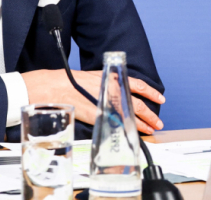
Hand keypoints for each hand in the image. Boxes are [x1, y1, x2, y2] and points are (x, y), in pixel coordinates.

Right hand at [21, 69, 164, 133]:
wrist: (50, 87)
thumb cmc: (67, 80)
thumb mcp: (91, 76)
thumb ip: (105, 82)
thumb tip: (115, 90)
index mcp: (109, 77)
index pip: (136, 84)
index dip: (150, 91)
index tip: (160, 98)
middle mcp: (109, 89)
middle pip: (136, 102)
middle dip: (149, 113)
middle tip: (158, 121)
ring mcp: (103, 103)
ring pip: (128, 114)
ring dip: (141, 123)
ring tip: (151, 129)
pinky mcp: (94, 115)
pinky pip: (114, 123)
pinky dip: (124, 128)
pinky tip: (130, 133)